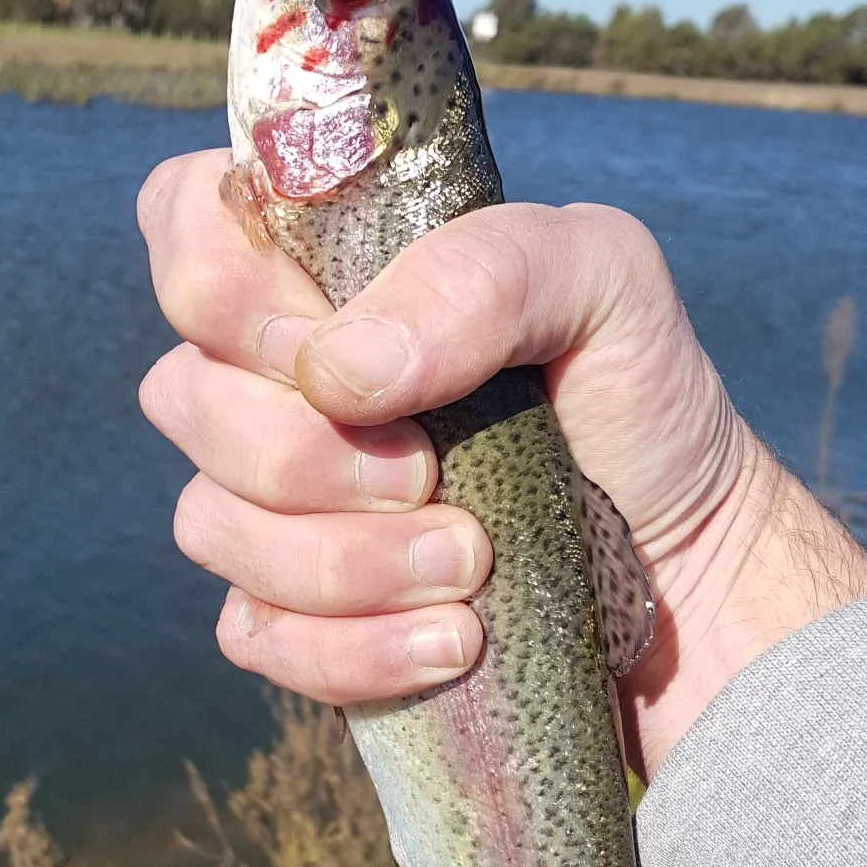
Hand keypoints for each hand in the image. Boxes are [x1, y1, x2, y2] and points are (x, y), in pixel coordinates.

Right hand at [138, 150, 866, 781]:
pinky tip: (453, 641)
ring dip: (344, 559)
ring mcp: (279, 498)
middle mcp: (282, 374)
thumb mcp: (605, 281)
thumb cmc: (635, 392)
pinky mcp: (300, 610)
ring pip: (210, 524)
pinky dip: (350, 648)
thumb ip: (483, 272)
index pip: (183, 218)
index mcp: (333, 266)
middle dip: (305, 450)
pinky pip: (254, 634)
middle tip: (433, 472)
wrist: (685, 557)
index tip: (319, 342)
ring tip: (472, 560)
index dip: (217, 280)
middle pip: (181, 394)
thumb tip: (338, 369)